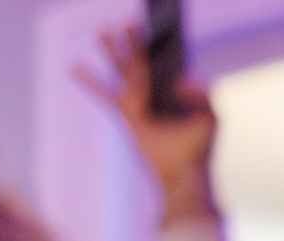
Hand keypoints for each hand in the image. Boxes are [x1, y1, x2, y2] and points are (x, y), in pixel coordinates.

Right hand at [75, 26, 218, 225]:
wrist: (184, 178)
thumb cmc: (199, 151)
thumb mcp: (209, 119)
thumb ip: (201, 94)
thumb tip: (183, 78)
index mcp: (176, 94)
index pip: (167, 63)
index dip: (163, 46)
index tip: (157, 25)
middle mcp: (156, 96)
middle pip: (142, 61)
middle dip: (135, 41)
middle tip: (130, 20)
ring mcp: (140, 105)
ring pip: (123, 72)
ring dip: (112, 51)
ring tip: (101, 30)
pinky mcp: (127, 117)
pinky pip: (104, 95)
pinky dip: (90, 82)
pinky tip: (75, 68)